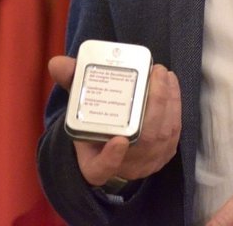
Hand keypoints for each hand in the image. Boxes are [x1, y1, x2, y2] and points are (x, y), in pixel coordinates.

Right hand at [47, 54, 181, 186]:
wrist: (111, 145)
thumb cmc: (92, 124)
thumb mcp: (76, 108)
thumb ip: (70, 84)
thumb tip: (57, 63)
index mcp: (93, 165)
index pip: (100, 169)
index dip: (111, 158)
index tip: (119, 140)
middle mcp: (122, 169)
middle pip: (142, 145)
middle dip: (154, 107)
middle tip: (155, 73)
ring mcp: (146, 164)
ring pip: (163, 136)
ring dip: (168, 101)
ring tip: (163, 74)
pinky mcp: (164, 155)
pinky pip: (174, 133)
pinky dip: (175, 107)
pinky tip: (171, 85)